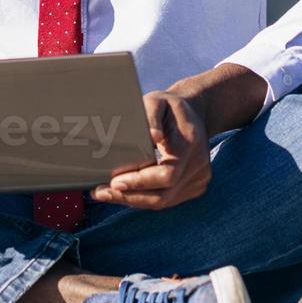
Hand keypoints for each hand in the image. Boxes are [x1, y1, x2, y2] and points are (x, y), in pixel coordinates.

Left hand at [91, 90, 209, 209]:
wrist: (194, 112)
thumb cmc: (169, 106)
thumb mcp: (157, 101)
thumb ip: (152, 116)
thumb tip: (153, 137)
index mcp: (190, 143)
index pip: (166, 175)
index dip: (139, 182)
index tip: (114, 182)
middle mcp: (199, 164)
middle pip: (164, 195)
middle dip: (130, 196)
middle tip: (101, 193)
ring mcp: (200, 178)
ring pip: (164, 201)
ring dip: (135, 200)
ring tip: (107, 194)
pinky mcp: (196, 186)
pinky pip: (167, 199)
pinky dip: (145, 198)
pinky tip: (126, 192)